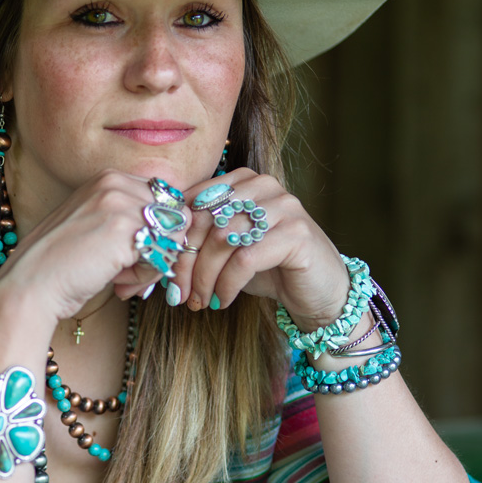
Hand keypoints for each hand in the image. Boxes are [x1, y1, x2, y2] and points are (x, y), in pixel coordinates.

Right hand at [0, 170, 190, 323]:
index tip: (133, 256)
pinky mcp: (125, 227)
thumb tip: (176, 232)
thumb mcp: (96, 226)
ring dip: (154, 263)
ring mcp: (121, 202)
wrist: (31, 285)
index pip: (164, 200)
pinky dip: (147, 275)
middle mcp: (115, 182)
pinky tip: (120, 282)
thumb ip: (130, 219)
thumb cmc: (61, 265)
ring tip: (124, 278)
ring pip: (173, 234)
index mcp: (108, 178)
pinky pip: (164, 253)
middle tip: (131, 273)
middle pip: (174, 215)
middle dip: (160, 248)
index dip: (156, 233)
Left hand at [172, 169, 349, 329]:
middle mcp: (263, 186)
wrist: (321, 291)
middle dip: (186, 262)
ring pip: (222, 239)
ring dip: (205, 277)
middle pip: (205, 220)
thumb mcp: (230, 250)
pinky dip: (227, 284)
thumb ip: (202, 240)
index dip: (175, 240)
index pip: (194, 203)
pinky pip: (245, 259)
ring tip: (200, 301)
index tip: (165, 274)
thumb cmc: (271, 269)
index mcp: (243, 181)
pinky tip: (223, 300)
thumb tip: (160, 254)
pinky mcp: (296, 234)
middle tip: (179, 294)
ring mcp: (284, 207)